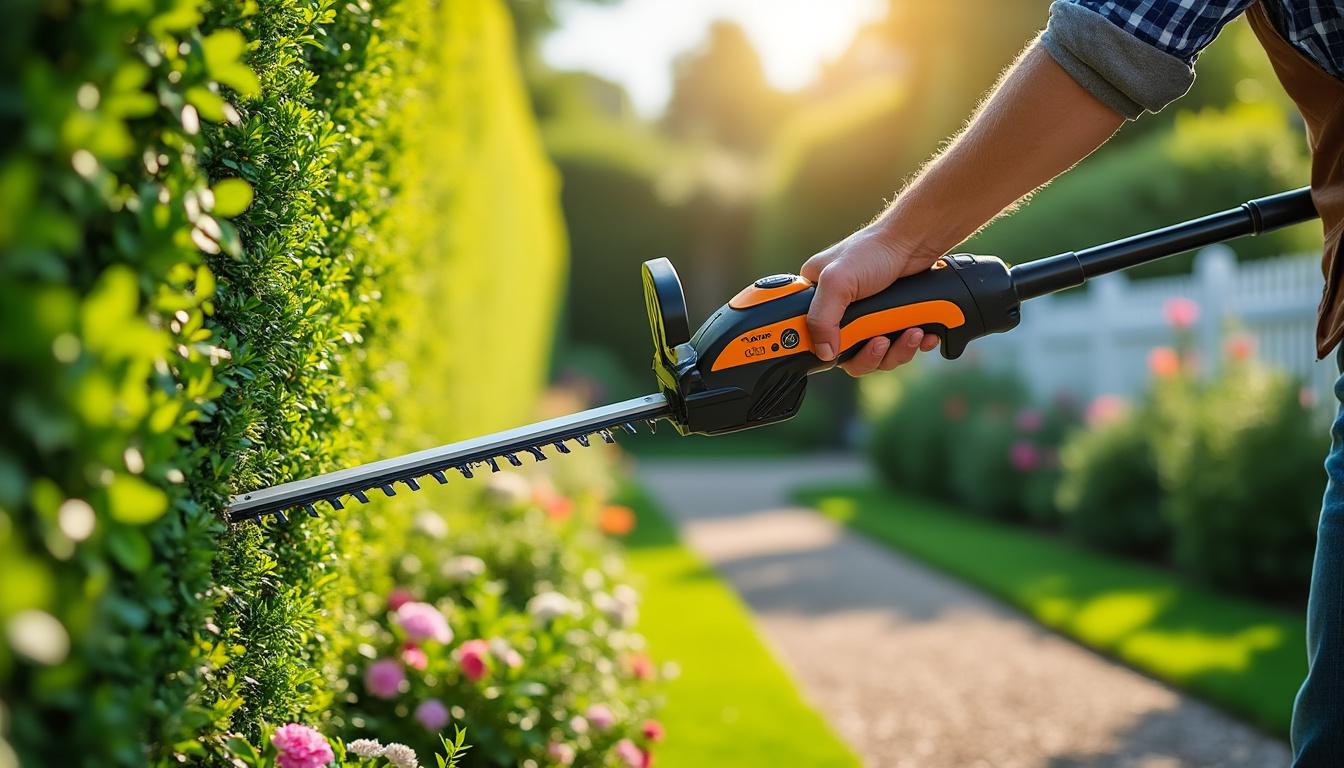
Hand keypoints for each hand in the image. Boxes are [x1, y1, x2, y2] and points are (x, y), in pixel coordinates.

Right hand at [800, 226, 941, 375]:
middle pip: (849, 356)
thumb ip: (822, 319)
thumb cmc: (875, 249)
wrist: (916, 241)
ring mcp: (869, 318)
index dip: (826, 352)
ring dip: (897, 351)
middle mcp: (843, 312)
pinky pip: (900, 347)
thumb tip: (823, 353)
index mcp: (819, 299)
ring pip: (878, 355)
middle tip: (882, 342)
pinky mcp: (893, 321)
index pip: (812, 339)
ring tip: (911, 332)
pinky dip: (913, 345)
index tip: (838, 355)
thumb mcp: (837, 281)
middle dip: (871, 355)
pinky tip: (922, 333)